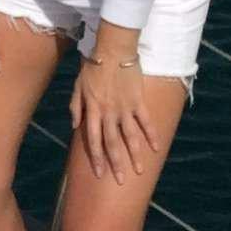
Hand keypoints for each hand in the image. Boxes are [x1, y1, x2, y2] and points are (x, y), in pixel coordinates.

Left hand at [69, 55, 157, 183]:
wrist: (113, 49)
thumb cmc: (93, 66)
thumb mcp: (78, 86)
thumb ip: (76, 107)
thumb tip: (75, 125)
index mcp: (93, 110)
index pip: (93, 140)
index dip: (96, 158)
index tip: (100, 173)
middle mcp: (109, 113)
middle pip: (112, 143)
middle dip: (116, 164)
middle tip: (120, 181)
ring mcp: (125, 108)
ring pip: (130, 137)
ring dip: (135, 155)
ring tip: (139, 171)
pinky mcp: (138, 101)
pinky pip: (145, 121)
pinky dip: (151, 135)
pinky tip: (155, 148)